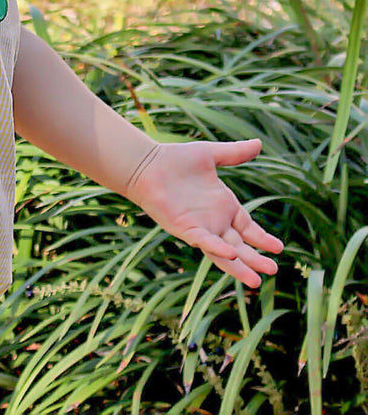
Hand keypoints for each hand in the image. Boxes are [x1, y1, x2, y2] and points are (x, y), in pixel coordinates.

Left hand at [126, 139, 283, 286]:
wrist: (146, 162)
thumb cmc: (175, 158)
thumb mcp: (210, 155)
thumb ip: (234, 153)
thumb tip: (258, 143)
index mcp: (223, 205)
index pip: (248, 227)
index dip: (262, 238)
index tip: (279, 248)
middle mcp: (214, 220)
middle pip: (239, 245)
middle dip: (255, 258)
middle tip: (273, 271)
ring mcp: (200, 226)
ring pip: (224, 252)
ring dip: (239, 266)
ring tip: (256, 281)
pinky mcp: (184, 228)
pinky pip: (203, 241)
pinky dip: (216, 248)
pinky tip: (231, 255)